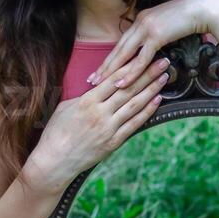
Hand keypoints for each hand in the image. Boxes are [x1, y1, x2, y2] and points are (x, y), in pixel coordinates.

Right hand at [28, 55, 172, 188]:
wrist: (54, 161)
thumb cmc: (56, 132)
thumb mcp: (65, 107)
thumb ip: (85, 96)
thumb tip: (99, 86)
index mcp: (87, 101)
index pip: (114, 79)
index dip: (131, 66)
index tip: (144, 56)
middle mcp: (100, 113)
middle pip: (129, 89)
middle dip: (148, 74)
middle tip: (163, 62)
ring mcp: (108, 128)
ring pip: (135, 105)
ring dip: (152, 90)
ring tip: (164, 78)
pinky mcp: (113, 142)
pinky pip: (134, 124)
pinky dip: (147, 112)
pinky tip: (158, 101)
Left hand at [87, 0, 215, 88]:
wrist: (204, 9)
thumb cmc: (189, 19)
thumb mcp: (167, 25)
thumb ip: (156, 34)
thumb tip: (150, 49)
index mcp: (141, 20)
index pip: (121, 42)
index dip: (110, 57)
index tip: (99, 70)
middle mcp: (140, 23)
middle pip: (118, 48)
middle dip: (104, 66)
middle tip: (91, 79)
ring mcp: (147, 28)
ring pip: (125, 54)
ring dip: (113, 70)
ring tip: (101, 84)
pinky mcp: (156, 36)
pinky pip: (141, 58)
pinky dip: (131, 72)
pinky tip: (122, 82)